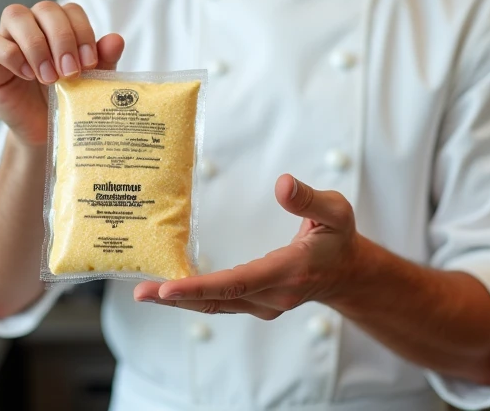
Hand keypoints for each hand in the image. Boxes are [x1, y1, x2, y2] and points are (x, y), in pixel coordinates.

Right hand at [0, 1, 124, 147]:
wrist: (44, 132)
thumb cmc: (67, 101)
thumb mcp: (90, 81)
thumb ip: (103, 59)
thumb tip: (116, 39)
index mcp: (59, 26)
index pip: (70, 9)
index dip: (82, 31)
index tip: (90, 63)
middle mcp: (32, 25)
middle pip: (45, 8)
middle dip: (62, 38)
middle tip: (70, 71)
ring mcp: (7, 39)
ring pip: (15, 15)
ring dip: (36, 44)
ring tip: (49, 76)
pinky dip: (10, 55)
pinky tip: (26, 76)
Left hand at [133, 174, 360, 319]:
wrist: (348, 274)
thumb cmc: (339, 239)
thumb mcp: (336, 212)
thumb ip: (309, 199)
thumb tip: (282, 184)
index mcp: (289, 272)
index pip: (239, 283)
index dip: (202, 286)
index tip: (170, 288)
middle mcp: (273, 295)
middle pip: (219, 298)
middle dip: (178, 297)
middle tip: (141, 292)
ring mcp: (264, 304)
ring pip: (217, 304)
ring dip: (180, 301)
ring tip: (145, 293)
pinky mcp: (256, 304)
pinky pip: (221, 302)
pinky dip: (194, 298)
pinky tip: (170, 291)